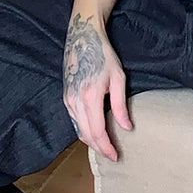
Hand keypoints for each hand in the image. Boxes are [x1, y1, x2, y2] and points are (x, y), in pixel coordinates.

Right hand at [62, 8, 131, 162]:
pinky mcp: (65, 96)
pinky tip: (94, 132)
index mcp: (89, 96)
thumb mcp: (118, 77)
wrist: (82, 36)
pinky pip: (73, 120)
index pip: (97, 131)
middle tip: (112, 156)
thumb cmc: (103, 54)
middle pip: (85, 135)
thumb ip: (121, 105)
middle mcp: (75, 100)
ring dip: (91, 141)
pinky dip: (83, 130)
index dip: (106, 147)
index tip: (116, 156)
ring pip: (78, 129)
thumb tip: (127, 127)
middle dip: (99, 148)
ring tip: (105, 147)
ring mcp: (67, 99)